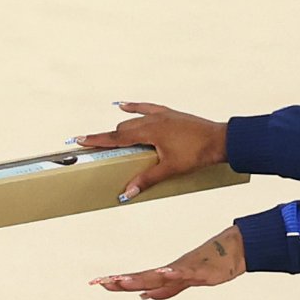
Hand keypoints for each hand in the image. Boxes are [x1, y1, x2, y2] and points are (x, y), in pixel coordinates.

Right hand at [82, 101, 226, 198]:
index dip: (97, 139)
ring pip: (133, 121)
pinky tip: (124, 106)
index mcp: (149, 132)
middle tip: (96, 147)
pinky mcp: (169, 114)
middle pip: (123, 129)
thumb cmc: (197, 154)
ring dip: (121, 129)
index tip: (80, 139)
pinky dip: (134, 108)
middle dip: (109, 138)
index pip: (116, 137)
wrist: (220, 140)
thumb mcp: (170, 169)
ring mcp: (161, 115)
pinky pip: (147, 108)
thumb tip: (127, 192)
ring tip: (111, 137)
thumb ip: (146, 180)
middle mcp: (152, 120)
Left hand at [95, 223, 244, 299]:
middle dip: (122, 281)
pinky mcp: (201, 271)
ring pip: (160, 276)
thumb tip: (145, 297)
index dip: (118, 282)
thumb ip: (166, 290)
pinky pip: (186, 273)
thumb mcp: (184, 281)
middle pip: (143, 278)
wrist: (233, 249)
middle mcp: (171, 270)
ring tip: (123, 281)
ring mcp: (185, 269)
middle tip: (101, 282)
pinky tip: (165, 273)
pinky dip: (175, 274)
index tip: (97, 282)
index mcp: (166, 274)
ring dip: (142, 278)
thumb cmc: (209, 263)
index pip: (138, 279)